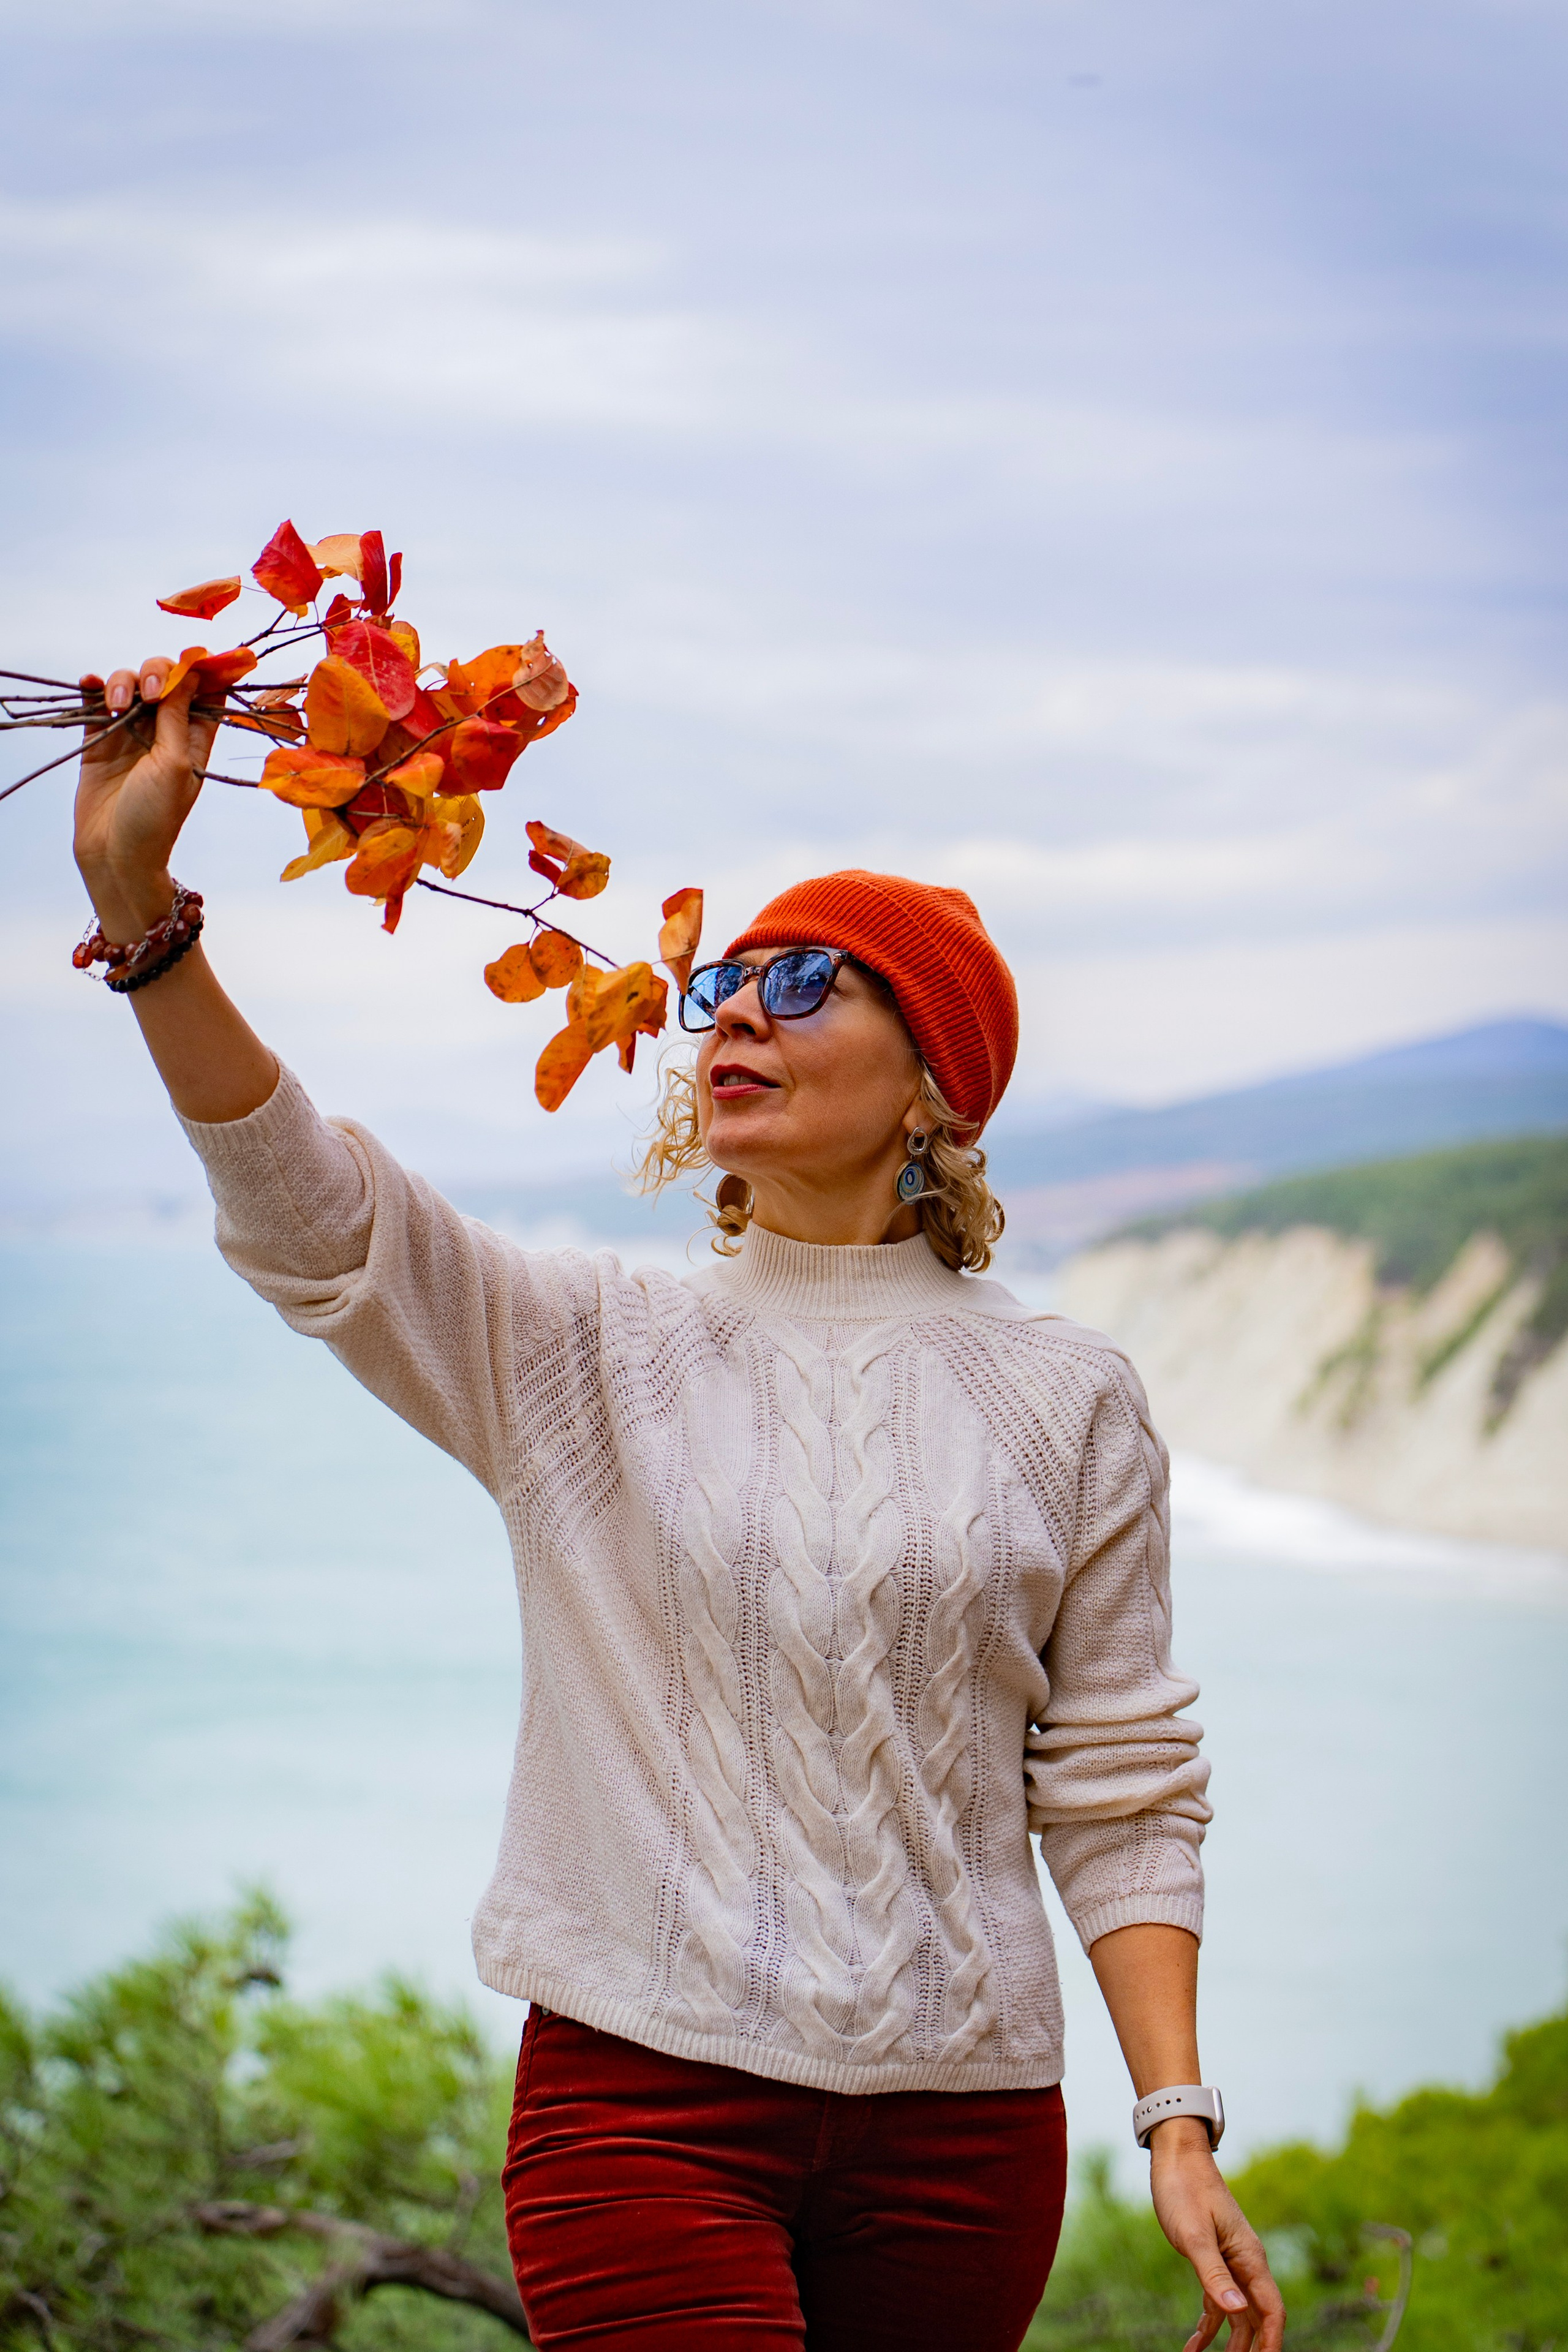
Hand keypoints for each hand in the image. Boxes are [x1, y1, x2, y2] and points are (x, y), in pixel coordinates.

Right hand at [74, 657, 220, 942]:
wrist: (115, 853)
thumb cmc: (155, 817)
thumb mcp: (176, 763)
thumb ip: (180, 715)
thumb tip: (192, 669)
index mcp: (196, 737)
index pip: (206, 690)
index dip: (205, 668)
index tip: (201, 655)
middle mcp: (165, 730)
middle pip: (164, 677)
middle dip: (157, 671)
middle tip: (151, 692)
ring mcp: (130, 732)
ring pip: (129, 683)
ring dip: (123, 682)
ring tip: (118, 707)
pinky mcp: (99, 738)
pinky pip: (97, 700)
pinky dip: (95, 687)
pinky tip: (92, 686)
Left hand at [1149, 2119, 1284, 2351]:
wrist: (1176, 2155)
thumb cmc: (1185, 2189)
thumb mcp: (1194, 2234)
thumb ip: (1213, 2273)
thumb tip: (1236, 2310)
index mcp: (1249, 2257)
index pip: (1272, 2310)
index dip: (1272, 2342)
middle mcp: (1245, 2263)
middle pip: (1258, 2318)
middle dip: (1251, 2349)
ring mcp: (1230, 2261)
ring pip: (1238, 2313)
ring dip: (1228, 2342)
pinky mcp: (1211, 2258)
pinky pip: (1217, 2301)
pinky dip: (1208, 2325)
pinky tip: (1194, 2344)